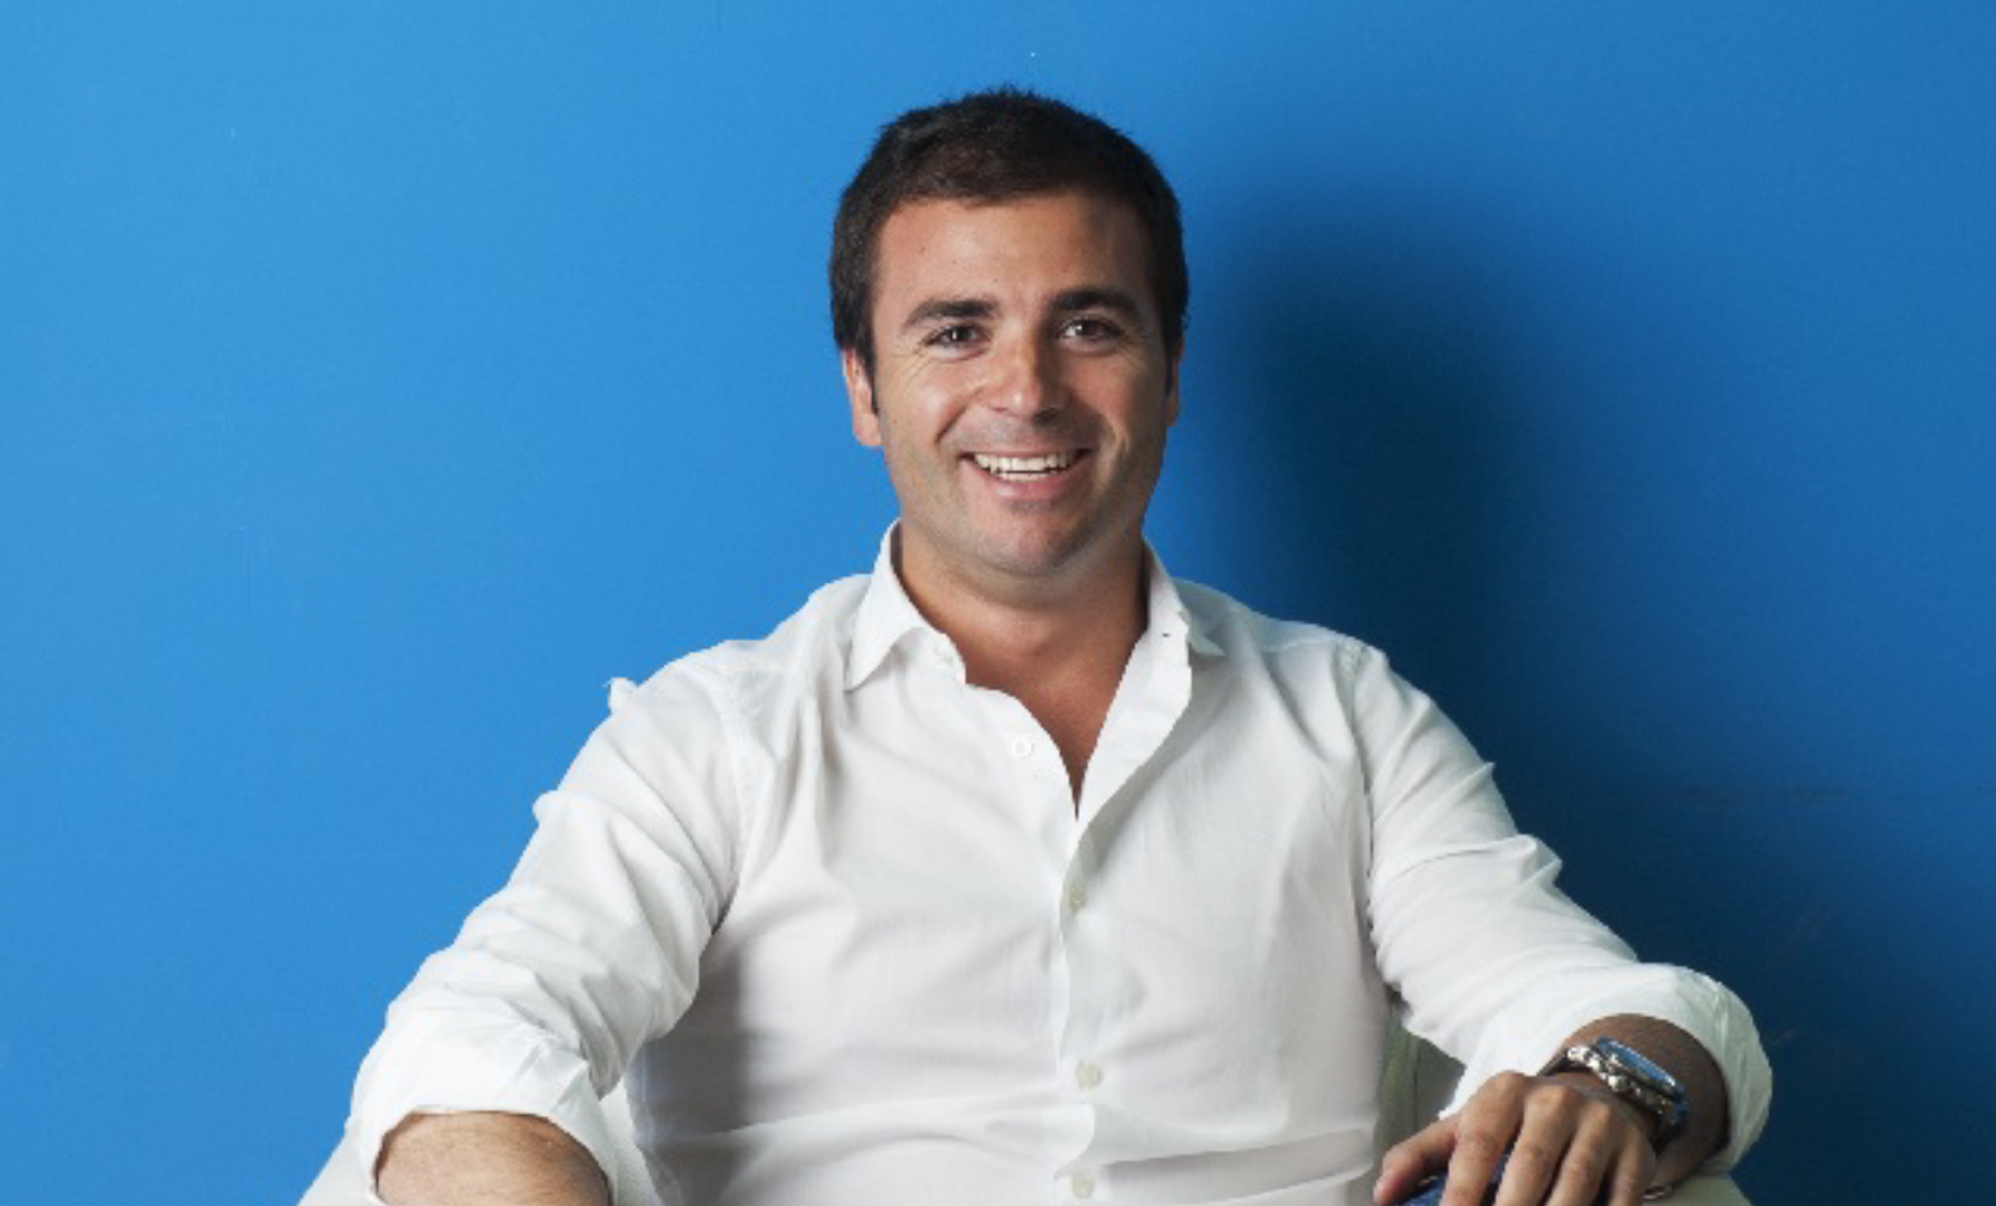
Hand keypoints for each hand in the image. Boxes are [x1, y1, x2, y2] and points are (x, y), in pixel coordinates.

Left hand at [1374, 1072, 1656, 1205]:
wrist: (1597, 1097)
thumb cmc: (1517, 1123)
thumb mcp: (1467, 1125)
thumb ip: (1420, 1157)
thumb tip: (1381, 1196)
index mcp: (1504, 1092)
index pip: (1479, 1144)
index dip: (1463, 1189)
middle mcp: (1554, 1101)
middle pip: (1530, 1167)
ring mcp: (1600, 1125)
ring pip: (1575, 1186)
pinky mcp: (1636, 1153)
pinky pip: (1619, 1199)